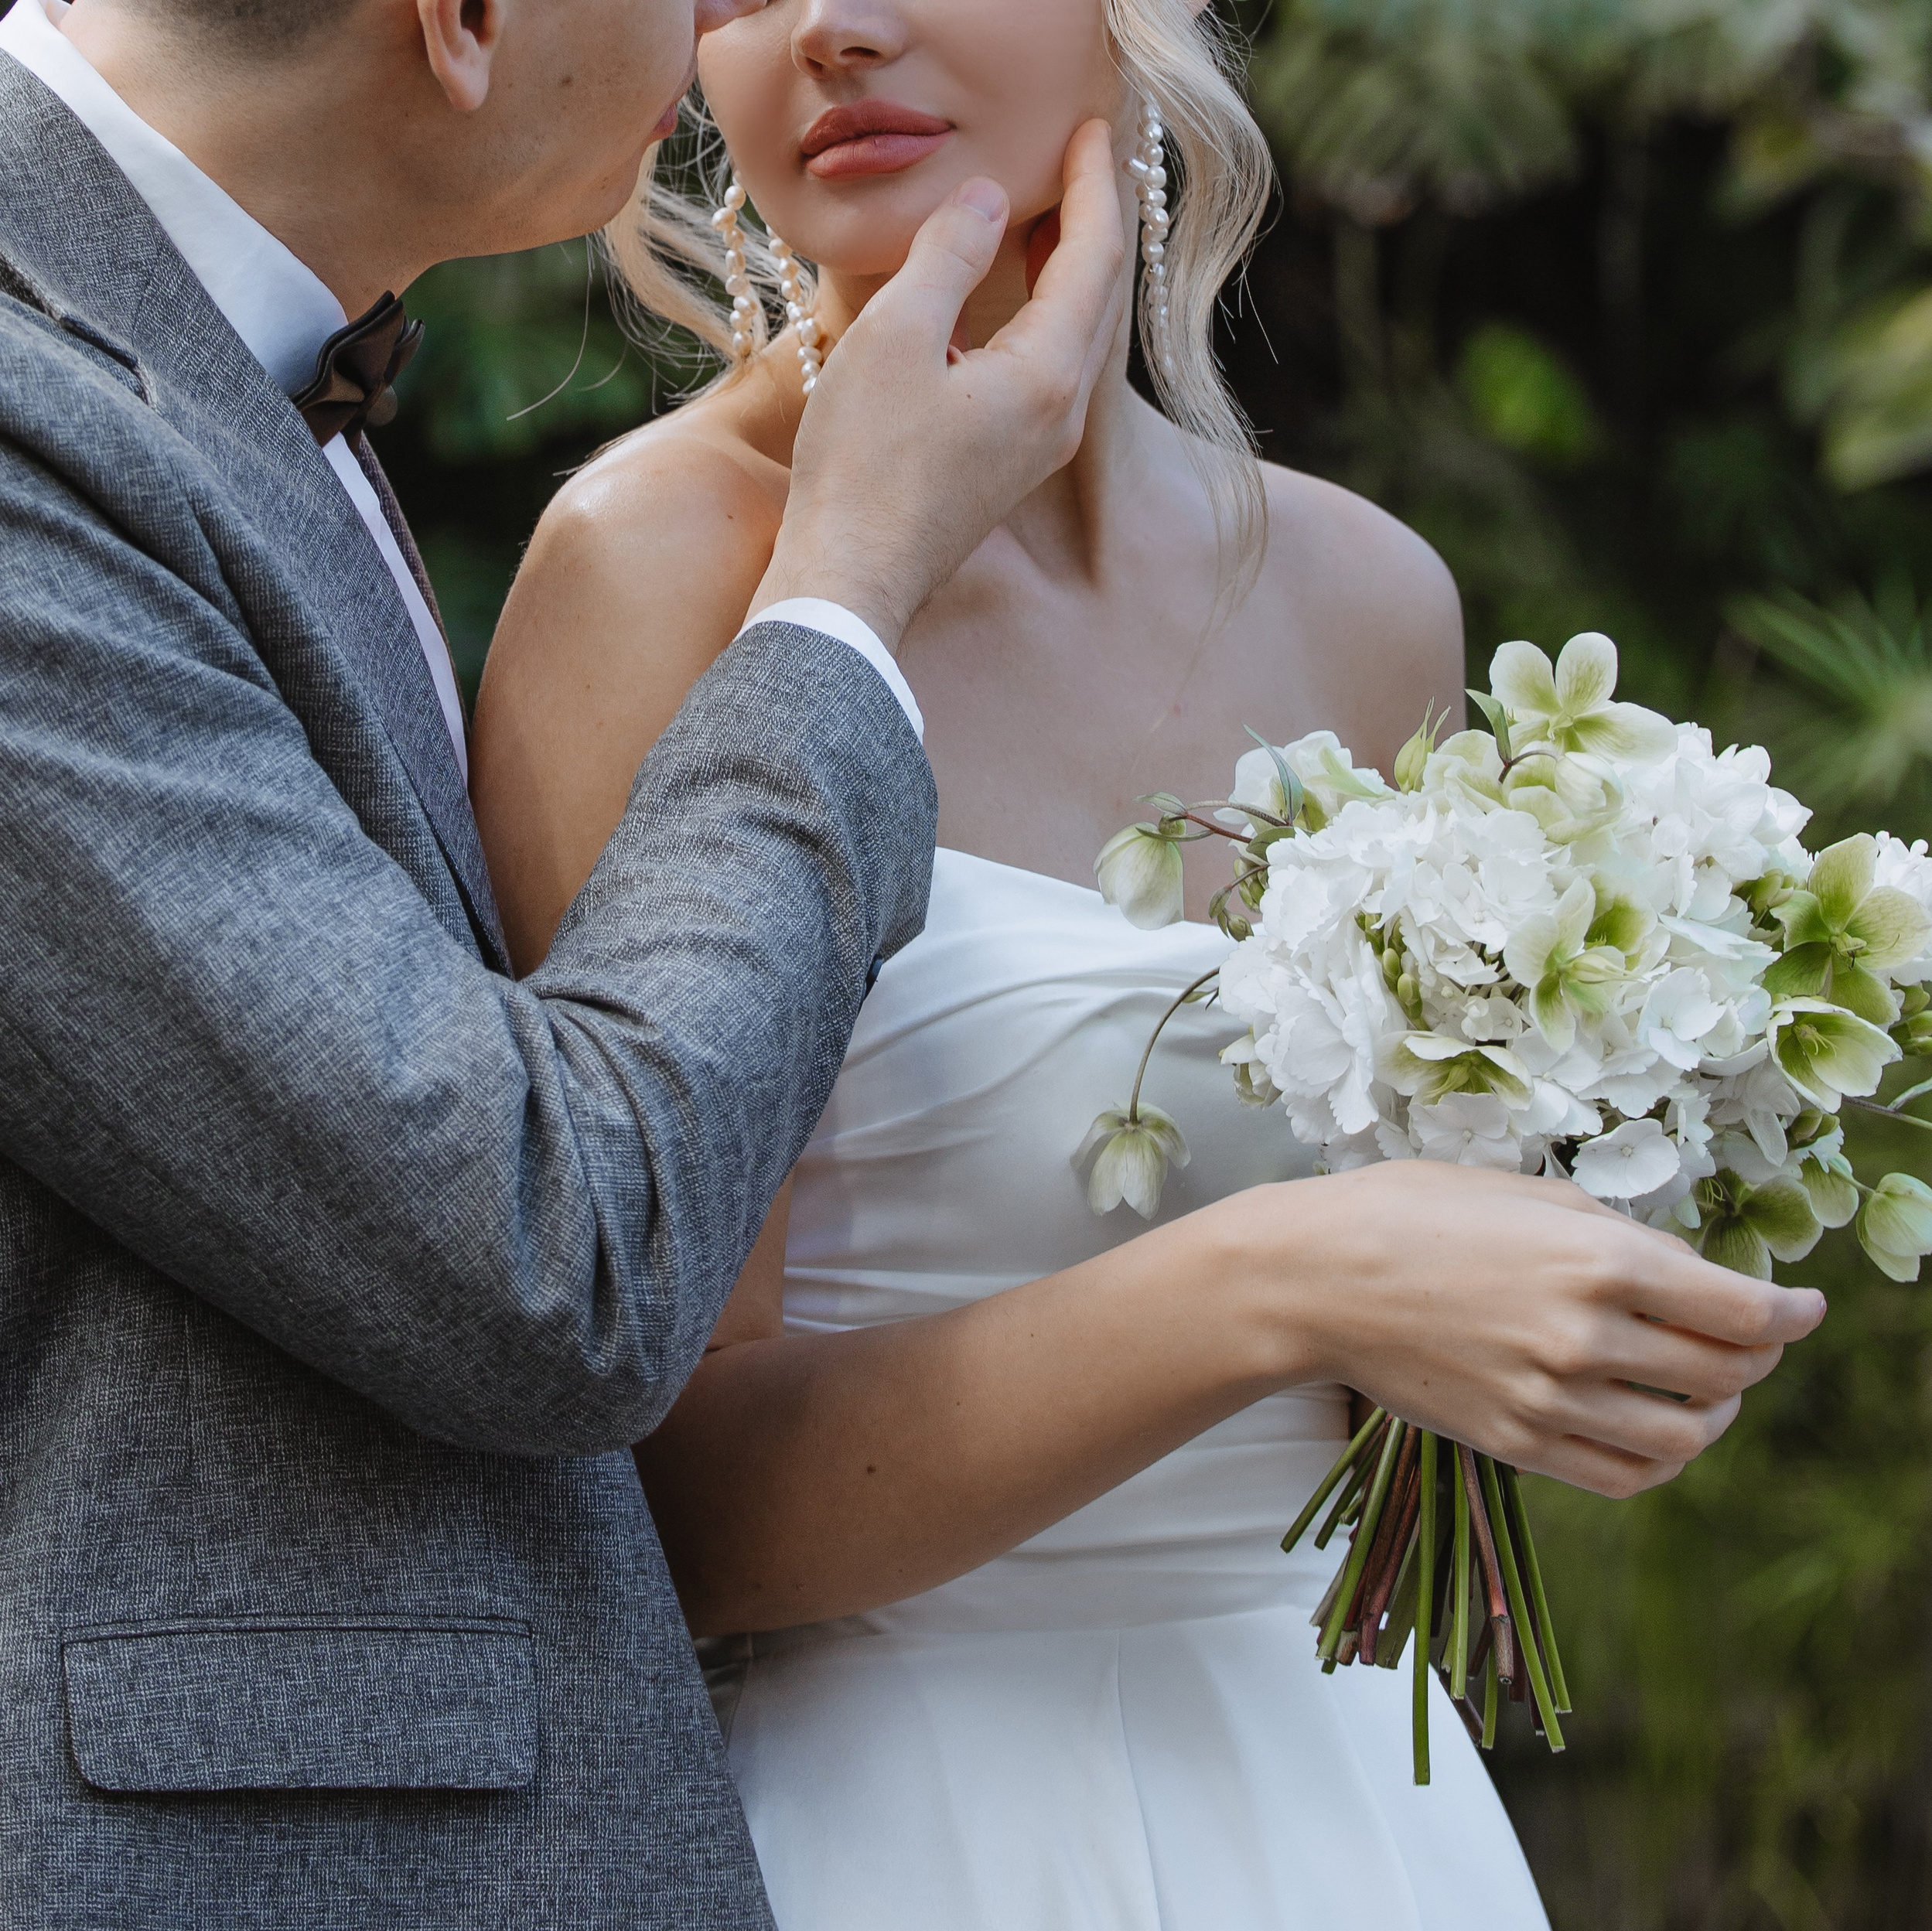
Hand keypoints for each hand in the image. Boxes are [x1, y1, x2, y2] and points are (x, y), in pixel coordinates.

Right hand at [750, 120, 1127, 649]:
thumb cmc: (864, 466)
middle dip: (1094, 221)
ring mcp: (1037, 448)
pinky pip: (1045, 371)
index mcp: (1047, 375)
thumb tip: (985, 199)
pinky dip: (1039, 317)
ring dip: (1068, 270)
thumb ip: (946, 256)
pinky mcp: (1007, 467)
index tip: (1088, 128)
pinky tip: (1007, 299)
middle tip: (1080, 160)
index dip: (1094, 185)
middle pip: (1098, 297)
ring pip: (1074, 337)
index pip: (1094, 256)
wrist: (849, 580)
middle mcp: (1059, 414)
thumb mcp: (895, 338)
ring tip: (1049, 214)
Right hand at [1224, 1163, 1826, 1498]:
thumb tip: (1685, 1273)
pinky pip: (1625, 1477)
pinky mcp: (1517, 1443)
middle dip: (1756, 1358)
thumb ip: (1617, 1234)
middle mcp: (1586, 1336)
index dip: (1793, 1314)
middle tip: (1749, 1340)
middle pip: (1727, 1376)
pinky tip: (1653, 1428)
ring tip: (1704, 1393)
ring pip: (1685, 1439)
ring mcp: (1550, 1399)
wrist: (1316, 1278)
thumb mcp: (1526, 1193)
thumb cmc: (1413, 1212)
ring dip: (1713, 1417)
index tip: (1804, 1308)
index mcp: (1599, 1260)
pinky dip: (1660, 1461)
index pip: (1744, 1312)